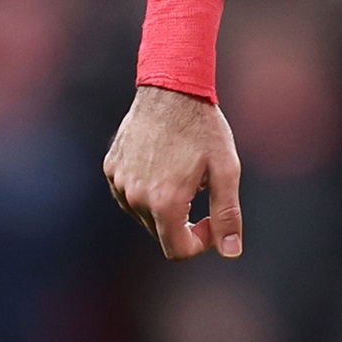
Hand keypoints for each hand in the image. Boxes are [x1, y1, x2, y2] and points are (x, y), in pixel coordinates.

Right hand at [102, 86, 244, 260]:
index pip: (177, 250)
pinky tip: (163, 161)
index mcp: (165, 203)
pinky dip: (147, 187)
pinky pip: (129, 193)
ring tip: (182, 169)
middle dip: (183, 220)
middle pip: (161, 232)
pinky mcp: (110, 167)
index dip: (199, 242)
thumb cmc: (204, 129)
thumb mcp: (226, 171)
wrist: (171, 89)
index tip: (211, 220)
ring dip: (165, 203)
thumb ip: (228, 215)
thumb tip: (231, 252)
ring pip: (144, 213)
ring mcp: (118, 182)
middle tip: (202, 187)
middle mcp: (135, 198)